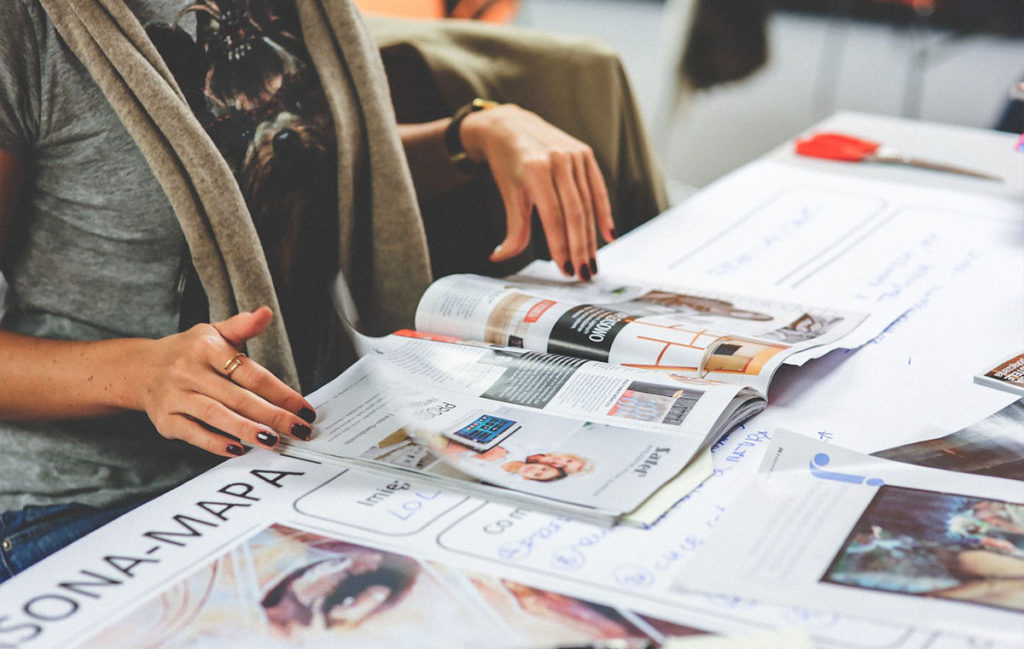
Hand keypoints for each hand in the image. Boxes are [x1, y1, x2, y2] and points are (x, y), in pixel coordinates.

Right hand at [132, 306, 315, 456]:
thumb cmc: (188, 352)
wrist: (140, 369)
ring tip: (273, 441)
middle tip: (298, 430)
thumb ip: (242, 327)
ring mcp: (176, 397)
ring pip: (216, 416)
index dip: (280, 393)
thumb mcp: (213, 332)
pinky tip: (238, 449)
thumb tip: (265, 313)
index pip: (251, 373)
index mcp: (207, 348)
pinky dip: (215, 443)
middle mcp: (189, 372)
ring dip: (247, 430)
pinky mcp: (165, 420)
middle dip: (272, 416)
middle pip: (238, 397)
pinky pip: (193, 433)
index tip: (303, 409)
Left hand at [460, 104, 614, 279]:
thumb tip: (500, 257)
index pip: (553, 216)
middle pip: (574, 213)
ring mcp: (574, 155)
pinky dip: (604, 213)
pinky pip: (598, 188)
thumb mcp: (508, 194)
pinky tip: (607, 235)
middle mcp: (558, 160)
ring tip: (592, 262)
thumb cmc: (507, 163)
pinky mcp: (585, 153)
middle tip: (584, 273)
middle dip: (580, 247)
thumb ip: (512, 228)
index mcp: (535, 170)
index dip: (561, 246)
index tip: (565, 269)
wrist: (511, 126)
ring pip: (587, 204)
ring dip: (591, 237)